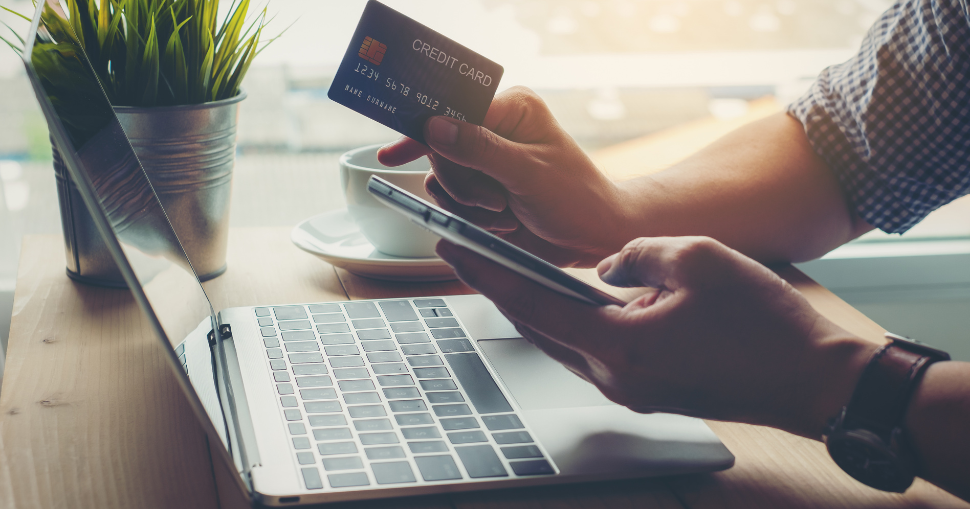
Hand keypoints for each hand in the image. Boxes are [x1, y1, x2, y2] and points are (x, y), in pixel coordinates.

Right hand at [378, 86, 626, 266]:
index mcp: (511, 108)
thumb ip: (480, 149)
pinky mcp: (480, 188)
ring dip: (470, 204)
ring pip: (441, 180)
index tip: (394, 153)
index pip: (451, 112)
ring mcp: (484, 161)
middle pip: (439, 150)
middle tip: (498, 200)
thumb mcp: (529, 173)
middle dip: (464, 183)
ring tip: (506, 211)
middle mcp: (493, 129)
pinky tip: (502, 221)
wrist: (591, 236)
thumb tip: (434, 127)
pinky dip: (472, 218)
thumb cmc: (576, 198)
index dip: (424, 133)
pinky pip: (450, 202)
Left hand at [435, 236, 878, 438]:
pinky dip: (574, 321)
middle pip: (539, 327)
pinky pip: (594, 350)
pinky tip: (575, 296)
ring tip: (514, 268)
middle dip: (502, 288)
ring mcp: (631, 389)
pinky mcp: (649, 389)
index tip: (451, 247)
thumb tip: (604, 266)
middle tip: (472, 252)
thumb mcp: (697, 259)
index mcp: (620, 346)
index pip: (532, 303)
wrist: (814, 381)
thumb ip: (634, 254)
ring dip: (539, 305)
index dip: (486, 273)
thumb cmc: (764, 321)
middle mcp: (615, 376)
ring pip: (564, 341)